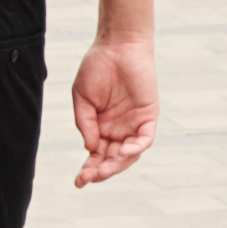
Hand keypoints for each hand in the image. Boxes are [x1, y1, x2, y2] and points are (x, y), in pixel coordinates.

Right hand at [71, 37, 160, 186]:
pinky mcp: (148, 116)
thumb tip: (90, 148)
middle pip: (112, 159)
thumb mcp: (82, 98)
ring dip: (117, 164)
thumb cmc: (97, 68)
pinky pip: (145, 138)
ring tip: (104, 170)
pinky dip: (136, 147)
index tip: (78, 181)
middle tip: (90, 177)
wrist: (116, 46)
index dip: (88, 170)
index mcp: (101, 128)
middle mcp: (118, 130)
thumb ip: (85, 123)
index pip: (96, 156)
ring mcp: (134, 124)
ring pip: (129, 154)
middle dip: (101, 171)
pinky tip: (124, 152)